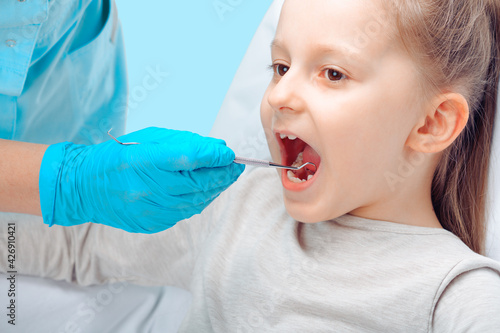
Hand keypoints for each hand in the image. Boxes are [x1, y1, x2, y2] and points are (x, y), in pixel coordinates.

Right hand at [38, 127, 244, 232]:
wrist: (84, 187)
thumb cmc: (118, 157)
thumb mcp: (148, 140)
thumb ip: (183, 143)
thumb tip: (217, 150)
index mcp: (143, 160)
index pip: (189, 158)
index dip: (214, 157)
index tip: (230, 154)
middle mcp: (147, 188)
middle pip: (198, 183)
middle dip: (222, 175)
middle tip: (236, 167)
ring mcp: (149, 210)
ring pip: (196, 201)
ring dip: (215, 189)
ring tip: (226, 178)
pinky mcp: (151, 223)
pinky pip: (185, 212)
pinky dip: (200, 201)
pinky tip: (206, 192)